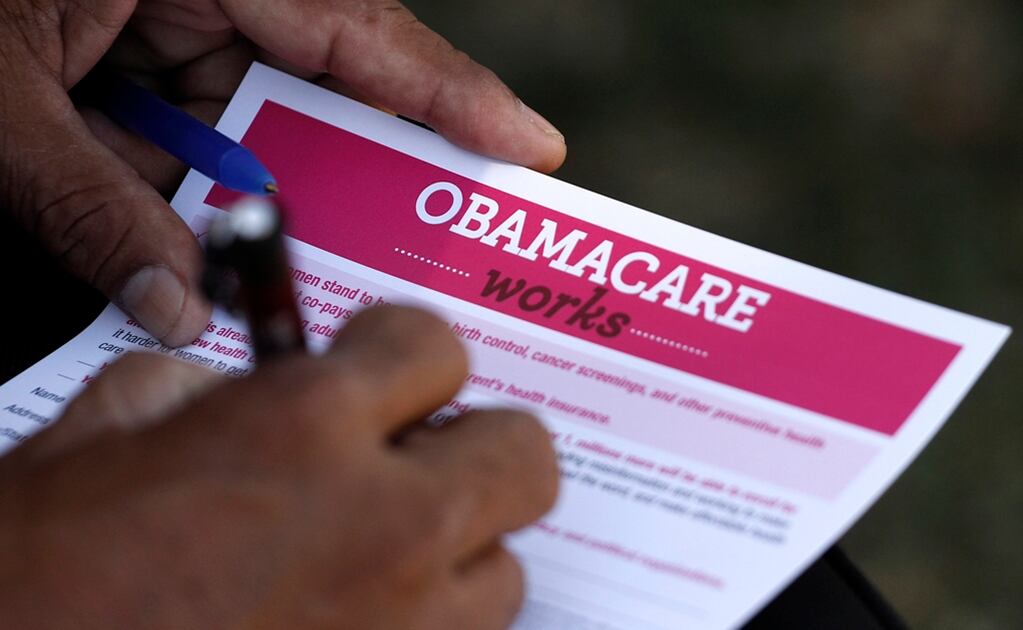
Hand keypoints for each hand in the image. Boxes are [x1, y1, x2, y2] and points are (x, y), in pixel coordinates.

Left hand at [0, 0, 565, 345]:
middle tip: (413, 245)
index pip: (360, 27)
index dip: (454, 95)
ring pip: (254, 116)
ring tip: (277, 263)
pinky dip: (188, 183)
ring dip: (252, 195)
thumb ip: (82, 204)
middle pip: (324, 82)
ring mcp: (170, 10)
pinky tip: (180, 236)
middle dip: (351, 172)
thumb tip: (172, 307)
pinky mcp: (133, 43)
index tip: (528, 150)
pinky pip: (191, 121)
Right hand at [0, 306, 558, 628]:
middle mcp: (381, 528)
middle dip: (472, 443)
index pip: (436, 346)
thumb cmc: (37, 575)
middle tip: (414, 452)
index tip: (384, 366)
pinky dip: (425, 622)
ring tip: (383, 550)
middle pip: (522, 454)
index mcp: (304, 428)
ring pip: (504, 566)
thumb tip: (254, 387)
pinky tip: (358, 612)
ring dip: (455, 547)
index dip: (405, 350)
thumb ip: (211, 390)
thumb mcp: (109, 436)